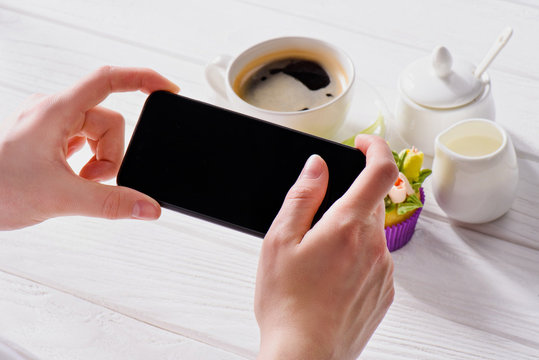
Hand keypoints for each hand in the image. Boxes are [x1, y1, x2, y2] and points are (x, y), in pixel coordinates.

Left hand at [0, 66, 179, 229]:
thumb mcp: (60, 198)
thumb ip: (111, 203)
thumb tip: (148, 207)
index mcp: (56, 111)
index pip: (108, 80)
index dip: (143, 79)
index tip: (168, 89)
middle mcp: (54, 111)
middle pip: (109, 121)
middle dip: (110, 155)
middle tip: (92, 180)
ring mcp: (51, 125)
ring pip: (99, 135)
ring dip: (99, 163)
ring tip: (79, 183)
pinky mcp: (50, 139)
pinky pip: (85, 144)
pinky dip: (88, 164)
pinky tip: (74, 179)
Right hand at [255, 134, 397, 359]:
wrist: (304, 354)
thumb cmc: (286, 302)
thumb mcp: (280, 240)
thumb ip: (303, 196)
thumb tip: (317, 166)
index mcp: (347, 226)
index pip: (381, 170)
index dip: (376, 147)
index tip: (362, 143)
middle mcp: (373, 246)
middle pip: (372, 202)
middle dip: (348, 200)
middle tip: (316, 223)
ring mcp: (383, 270)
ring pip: (371, 232)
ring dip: (350, 232)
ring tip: (317, 261)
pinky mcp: (384, 291)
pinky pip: (375, 259)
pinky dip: (356, 257)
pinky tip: (330, 278)